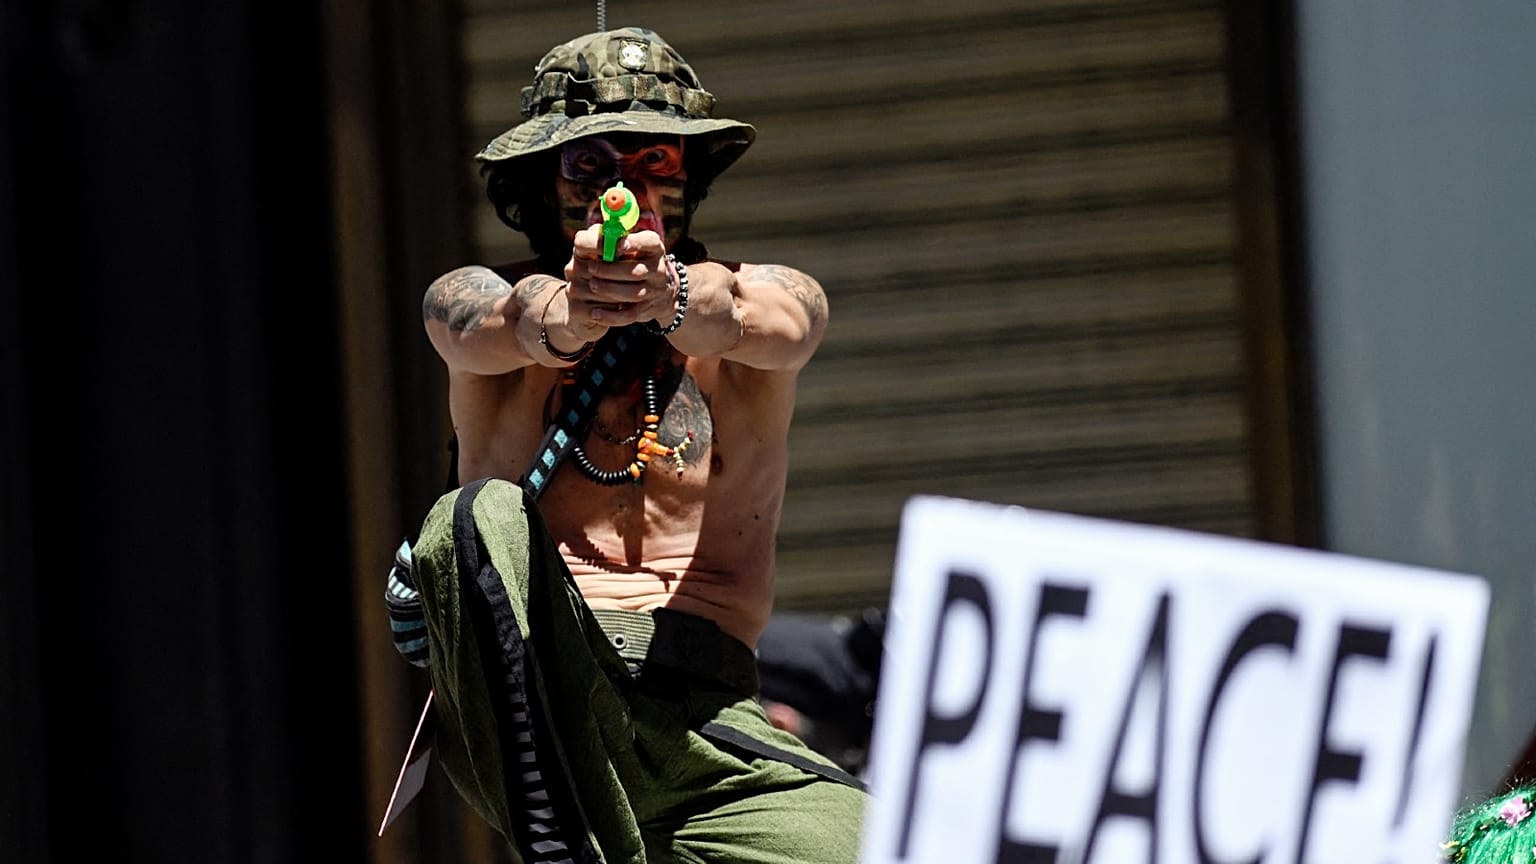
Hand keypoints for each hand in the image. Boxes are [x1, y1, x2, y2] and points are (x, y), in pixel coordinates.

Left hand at [564, 226, 679, 335]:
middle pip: (636, 271)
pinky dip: (611, 316)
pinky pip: (629, 315)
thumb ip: (616, 239)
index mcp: (655, 249)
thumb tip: (597, 234)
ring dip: (610, 290)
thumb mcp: (634, 246)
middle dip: (611, 270)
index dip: (634, 243)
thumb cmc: (637, 261)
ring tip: (592, 285)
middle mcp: (658, 270)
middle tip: (590, 268)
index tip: (617, 244)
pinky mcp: (645, 310)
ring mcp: (653, 292)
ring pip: (632, 293)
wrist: (661, 291)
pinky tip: (594, 313)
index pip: (650, 242)